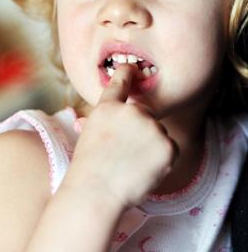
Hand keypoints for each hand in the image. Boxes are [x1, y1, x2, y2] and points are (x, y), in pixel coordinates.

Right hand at [64, 64, 178, 208]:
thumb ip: (107, 119)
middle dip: (141, 128)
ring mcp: (151, 127)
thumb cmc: (89, 167)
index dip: (127, 72)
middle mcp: (132, 111)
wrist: (96, 192)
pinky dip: (163, 158)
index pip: (120, 82)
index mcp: (109, 107)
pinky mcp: (168, 145)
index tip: (131, 68)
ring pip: (158, 132)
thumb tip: (109, 117)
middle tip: (126, 151)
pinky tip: (145, 169)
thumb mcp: (90, 134)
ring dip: (152, 144)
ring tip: (133, 164)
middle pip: (145, 114)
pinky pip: (170, 148)